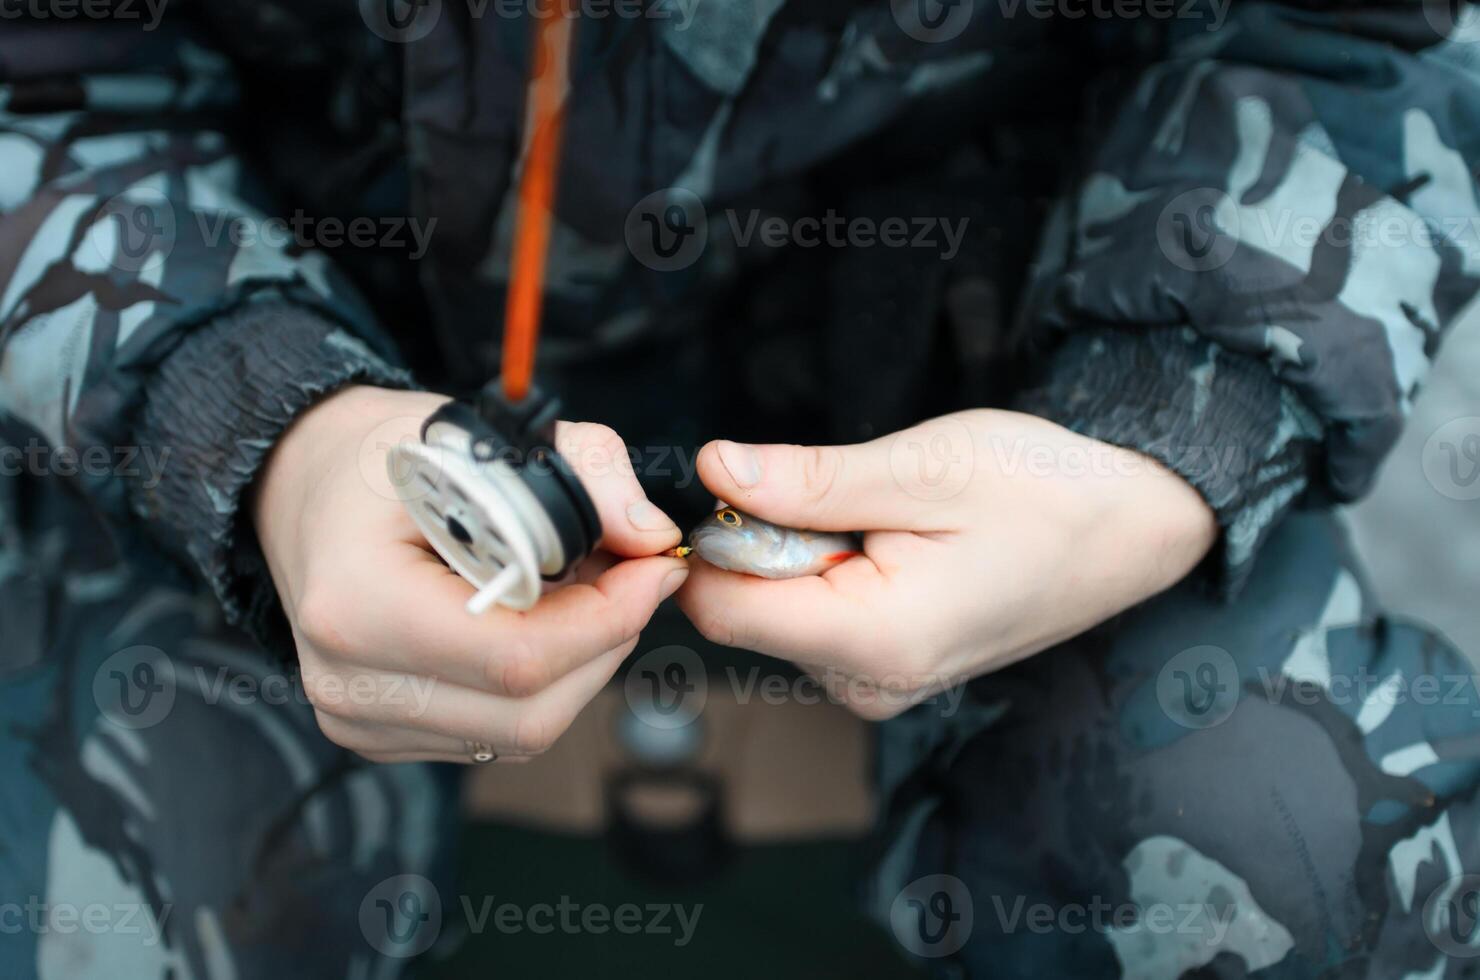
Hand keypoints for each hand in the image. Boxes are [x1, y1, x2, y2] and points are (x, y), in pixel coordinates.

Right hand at [251, 385, 687, 762]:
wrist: (307, 485)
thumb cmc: (389, 457)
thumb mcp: (482, 432)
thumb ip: (584, 472)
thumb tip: (652, 536)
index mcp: (358, 603)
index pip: (518, 655)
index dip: (608, 620)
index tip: (655, 568)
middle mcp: (349, 681)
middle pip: (531, 710)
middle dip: (605, 644)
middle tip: (632, 576)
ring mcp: (360, 720)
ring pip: (523, 730)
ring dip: (581, 666)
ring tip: (586, 592)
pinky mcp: (380, 736)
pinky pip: (497, 734)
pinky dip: (543, 684)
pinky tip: (541, 623)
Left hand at [676, 409, 1215, 718]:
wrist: (1127, 531)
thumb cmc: (1044, 491)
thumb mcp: (924, 466)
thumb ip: (809, 480)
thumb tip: (712, 470)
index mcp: (875, 641)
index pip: (718, 609)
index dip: (715, 539)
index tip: (759, 486)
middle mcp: (868, 685)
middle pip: (744, 611)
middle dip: (769, 541)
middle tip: (853, 497)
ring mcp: (878, 686)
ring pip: (777, 613)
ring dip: (806, 554)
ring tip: (889, 521)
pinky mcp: (887, 672)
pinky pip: (816, 620)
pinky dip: (832, 573)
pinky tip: (894, 547)